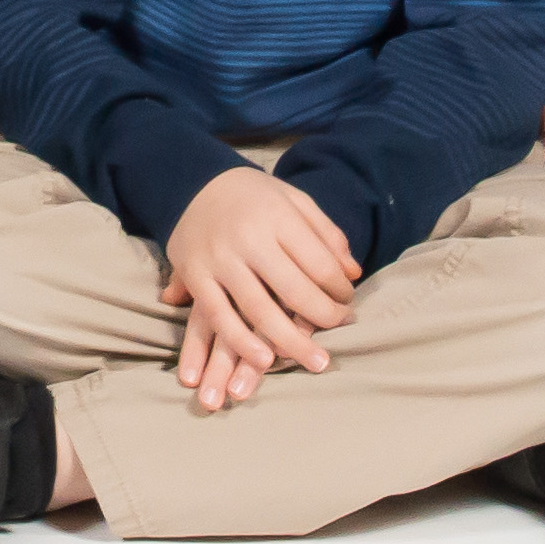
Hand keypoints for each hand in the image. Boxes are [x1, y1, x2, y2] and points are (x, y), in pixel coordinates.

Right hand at [160, 166, 356, 408]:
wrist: (191, 181)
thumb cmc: (253, 196)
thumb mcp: (294, 199)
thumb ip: (326, 234)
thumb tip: (353, 273)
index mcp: (277, 215)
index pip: (319, 264)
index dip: (340, 290)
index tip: (347, 302)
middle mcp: (248, 238)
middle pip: (294, 290)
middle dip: (324, 318)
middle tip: (339, 330)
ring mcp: (219, 258)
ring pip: (258, 310)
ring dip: (290, 342)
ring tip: (315, 362)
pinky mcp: (195, 275)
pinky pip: (220, 316)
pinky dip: (242, 342)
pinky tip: (265, 361)